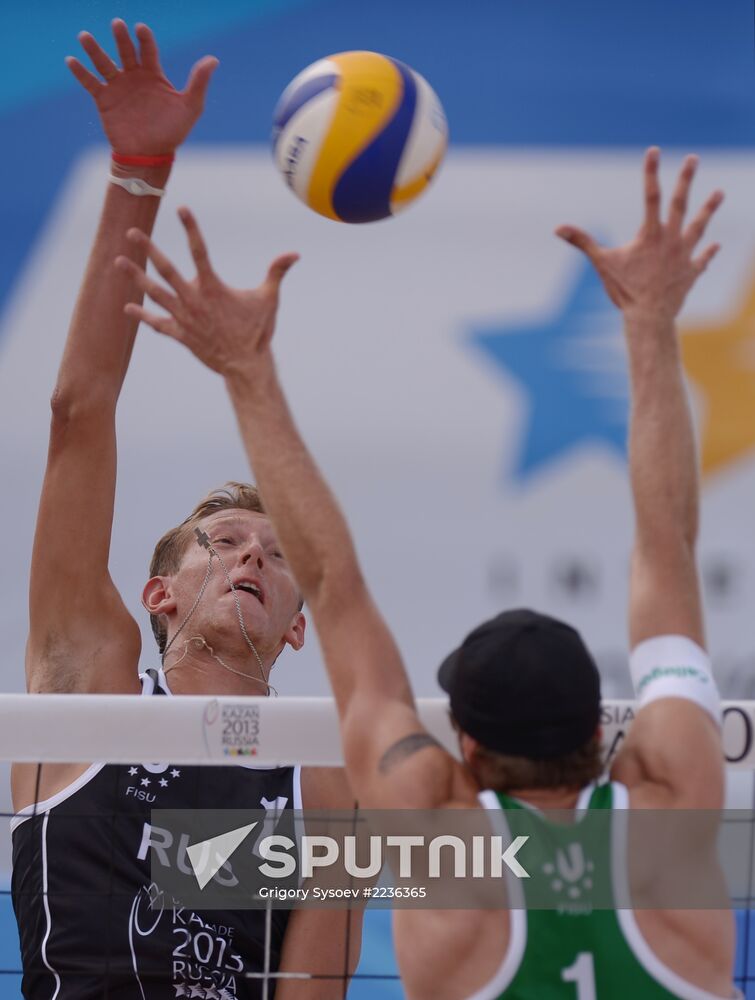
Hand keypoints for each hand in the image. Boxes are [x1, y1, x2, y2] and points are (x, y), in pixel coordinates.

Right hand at [66, 19, 216, 154]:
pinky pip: (90, 83)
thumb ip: (199, 82)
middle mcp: (134, 77)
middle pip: (125, 51)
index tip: (141, 28)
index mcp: (153, 75)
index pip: (148, 50)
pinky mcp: (104, 100)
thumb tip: (213, 59)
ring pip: (104, 63)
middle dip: (121, 38)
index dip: (144, 38)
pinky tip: (71, 60)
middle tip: (117, 24)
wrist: (150, 155)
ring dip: (94, 49)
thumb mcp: (190, 107)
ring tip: (84, 36)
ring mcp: (118, 87)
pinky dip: (80, 72)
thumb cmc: (172, 132)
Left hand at [117, 207, 298, 375]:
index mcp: (213, 288)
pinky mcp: (180, 335)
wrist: (245, 366)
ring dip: (136, 277)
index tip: (182, 208)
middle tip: (132, 232)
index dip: (191, 228)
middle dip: (148, 249)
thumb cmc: (258, 331)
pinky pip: (157, 323)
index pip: (200, 251)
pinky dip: (142, 316)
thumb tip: (295, 253)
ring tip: (118, 262)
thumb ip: (277, 272)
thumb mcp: (269, 299)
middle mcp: (194, 300)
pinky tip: (127, 307)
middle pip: (166, 270)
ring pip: (155, 293)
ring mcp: (184, 318)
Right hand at [556, 148, 723, 325]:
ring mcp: (684, 255)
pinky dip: (707, 252)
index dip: (651, 172)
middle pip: (681, 203)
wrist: (649, 318)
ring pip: (699, 226)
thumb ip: (582, 242)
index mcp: (650, 234)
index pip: (650, 195)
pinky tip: (715, 245)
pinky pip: (702, 259)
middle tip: (693, 158)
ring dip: (709, 209)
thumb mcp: (602, 263)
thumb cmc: (624, 290)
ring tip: (719, 193)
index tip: (654, 151)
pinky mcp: (691, 272)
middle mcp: (671, 239)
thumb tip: (558, 228)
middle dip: (686, 179)